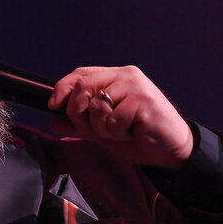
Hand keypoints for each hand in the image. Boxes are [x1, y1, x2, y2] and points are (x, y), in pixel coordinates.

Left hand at [47, 65, 193, 169]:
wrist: (168, 150)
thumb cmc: (138, 136)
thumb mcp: (101, 130)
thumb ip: (79, 124)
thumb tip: (54, 120)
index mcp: (115, 77)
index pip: (81, 73)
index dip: (63, 88)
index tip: (54, 105)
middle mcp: (125, 76)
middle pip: (83, 88)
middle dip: (81, 115)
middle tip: (99, 130)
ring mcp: (136, 86)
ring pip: (96, 106)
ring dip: (103, 128)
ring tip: (121, 131)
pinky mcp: (144, 100)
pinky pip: (113, 120)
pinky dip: (118, 133)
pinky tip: (132, 132)